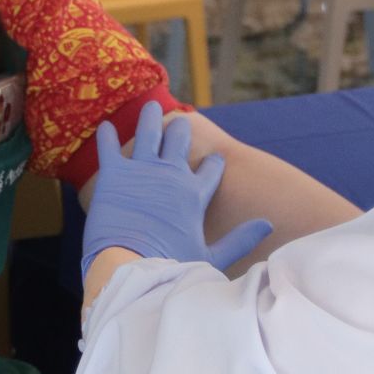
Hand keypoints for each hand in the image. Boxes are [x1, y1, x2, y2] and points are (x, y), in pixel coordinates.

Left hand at [82, 101, 272, 276]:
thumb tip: (267, 224)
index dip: (213, 162)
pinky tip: (106, 127)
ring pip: (148, 132)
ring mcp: (142, 170)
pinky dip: (107, 135)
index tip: (215, 157)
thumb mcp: (212, 256)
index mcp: (195, 193)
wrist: (130, 267)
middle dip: (181, 130)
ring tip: (150, 106)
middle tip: (179, 124)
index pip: (211, 168)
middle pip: (180, 140)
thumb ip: (241, 239)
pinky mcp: (114, 174)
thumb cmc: (170, 266)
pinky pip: (109, 146)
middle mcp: (171, 174)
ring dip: (150, 117)